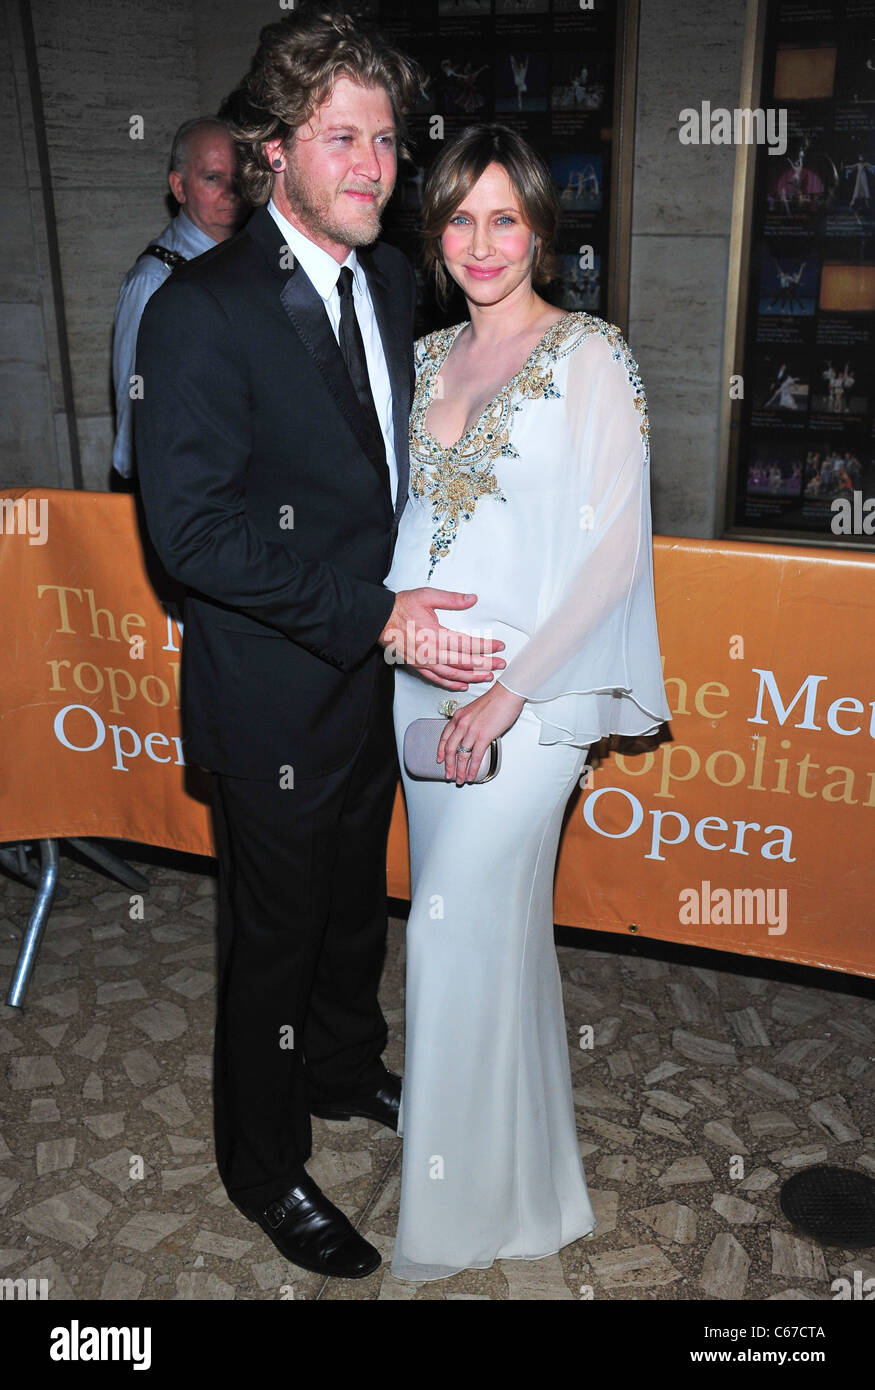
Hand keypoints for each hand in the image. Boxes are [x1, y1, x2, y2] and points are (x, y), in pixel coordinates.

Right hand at [379, 587, 505, 690]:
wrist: (378, 620)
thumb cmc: (400, 608)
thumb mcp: (427, 596)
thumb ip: (451, 599)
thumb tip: (471, 599)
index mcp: (435, 635)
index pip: (467, 644)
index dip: (486, 646)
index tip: (499, 646)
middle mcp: (430, 652)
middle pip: (464, 662)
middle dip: (485, 664)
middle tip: (501, 664)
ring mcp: (424, 662)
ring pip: (452, 674)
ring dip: (472, 677)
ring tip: (487, 677)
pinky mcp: (417, 666)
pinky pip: (437, 679)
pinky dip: (451, 683)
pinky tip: (462, 685)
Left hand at [438, 680, 525, 784]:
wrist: (507, 694)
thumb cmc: (495, 700)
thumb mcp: (474, 709)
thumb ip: (469, 722)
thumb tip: (470, 735)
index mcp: (459, 717)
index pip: (445, 737)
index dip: (441, 750)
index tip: (440, 759)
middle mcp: (462, 724)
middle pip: (450, 749)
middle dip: (448, 765)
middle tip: (448, 774)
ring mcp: (472, 731)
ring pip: (462, 756)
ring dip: (460, 770)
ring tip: (460, 779)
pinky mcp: (483, 736)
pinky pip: (475, 757)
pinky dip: (472, 768)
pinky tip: (471, 774)